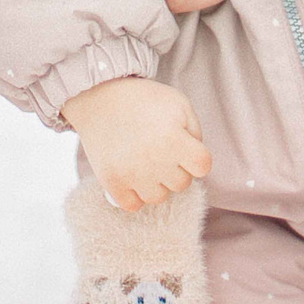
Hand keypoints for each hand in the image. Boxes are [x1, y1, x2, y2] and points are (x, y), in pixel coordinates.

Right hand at [60, 76, 213, 209]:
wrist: (100, 97)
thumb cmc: (144, 100)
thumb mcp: (179, 104)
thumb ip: (195, 133)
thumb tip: (197, 162)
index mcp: (174, 139)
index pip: (202, 166)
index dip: (197, 158)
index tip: (186, 149)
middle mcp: (154, 160)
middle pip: (181, 184)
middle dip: (176, 169)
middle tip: (161, 151)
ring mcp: (131, 174)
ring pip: (158, 198)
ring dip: (156, 183)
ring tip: (146, 163)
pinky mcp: (111, 182)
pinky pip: (133, 205)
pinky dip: (134, 195)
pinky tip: (132, 176)